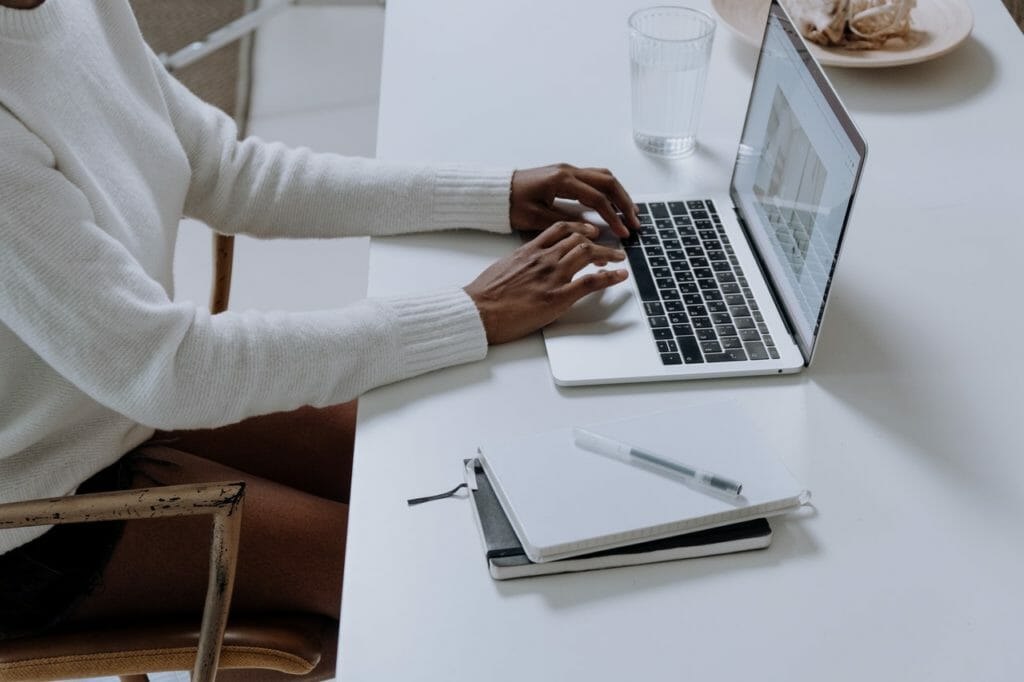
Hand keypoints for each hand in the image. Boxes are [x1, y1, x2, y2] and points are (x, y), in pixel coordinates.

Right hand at [464, 221, 627, 344]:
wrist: (478, 310)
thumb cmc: (485, 294)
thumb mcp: (503, 267)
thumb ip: (521, 262)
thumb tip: (529, 264)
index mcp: (529, 250)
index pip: (560, 230)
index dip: (579, 228)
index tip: (588, 232)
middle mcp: (544, 258)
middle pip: (579, 239)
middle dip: (598, 242)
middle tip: (609, 248)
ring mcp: (552, 276)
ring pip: (588, 254)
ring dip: (608, 255)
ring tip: (619, 258)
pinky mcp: (557, 297)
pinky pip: (590, 282)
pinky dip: (610, 277)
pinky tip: (620, 276)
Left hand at [510, 164, 640, 237]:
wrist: (497, 191)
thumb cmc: (512, 204)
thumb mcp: (536, 218)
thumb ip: (566, 223)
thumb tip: (592, 230)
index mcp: (562, 181)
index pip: (597, 198)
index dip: (613, 217)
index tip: (623, 233)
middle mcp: (568, 171)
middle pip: (608, 182)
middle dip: (625, 203)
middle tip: (635, 222)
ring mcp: (568, 170)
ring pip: (603, 177)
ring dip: (619, 194)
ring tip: (630, 213)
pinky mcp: (565, 174)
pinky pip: (594, 178)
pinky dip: (608, 190)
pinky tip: (613, 204)